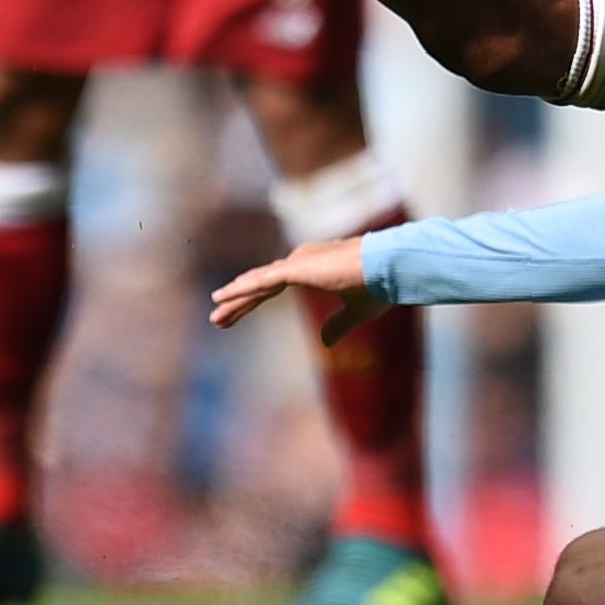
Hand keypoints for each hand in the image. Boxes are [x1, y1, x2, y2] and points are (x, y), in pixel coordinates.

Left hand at [210, 235, 382, 338]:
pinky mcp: (297, 269)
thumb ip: (338, 324)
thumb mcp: (357, 311)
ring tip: (214, 313)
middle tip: (217, 319)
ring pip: (257, 284)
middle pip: (260, 285)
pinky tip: (223, 297)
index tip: (236, 314)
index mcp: (313, 269)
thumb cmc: (380, 285)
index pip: (275, 286)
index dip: (254, 300)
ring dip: (234, 299)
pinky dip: (242, 289)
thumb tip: (324, 342)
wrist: (390, 267)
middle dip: (238, 302)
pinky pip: (262, 281)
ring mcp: (297, 263)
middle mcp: (301, 262)